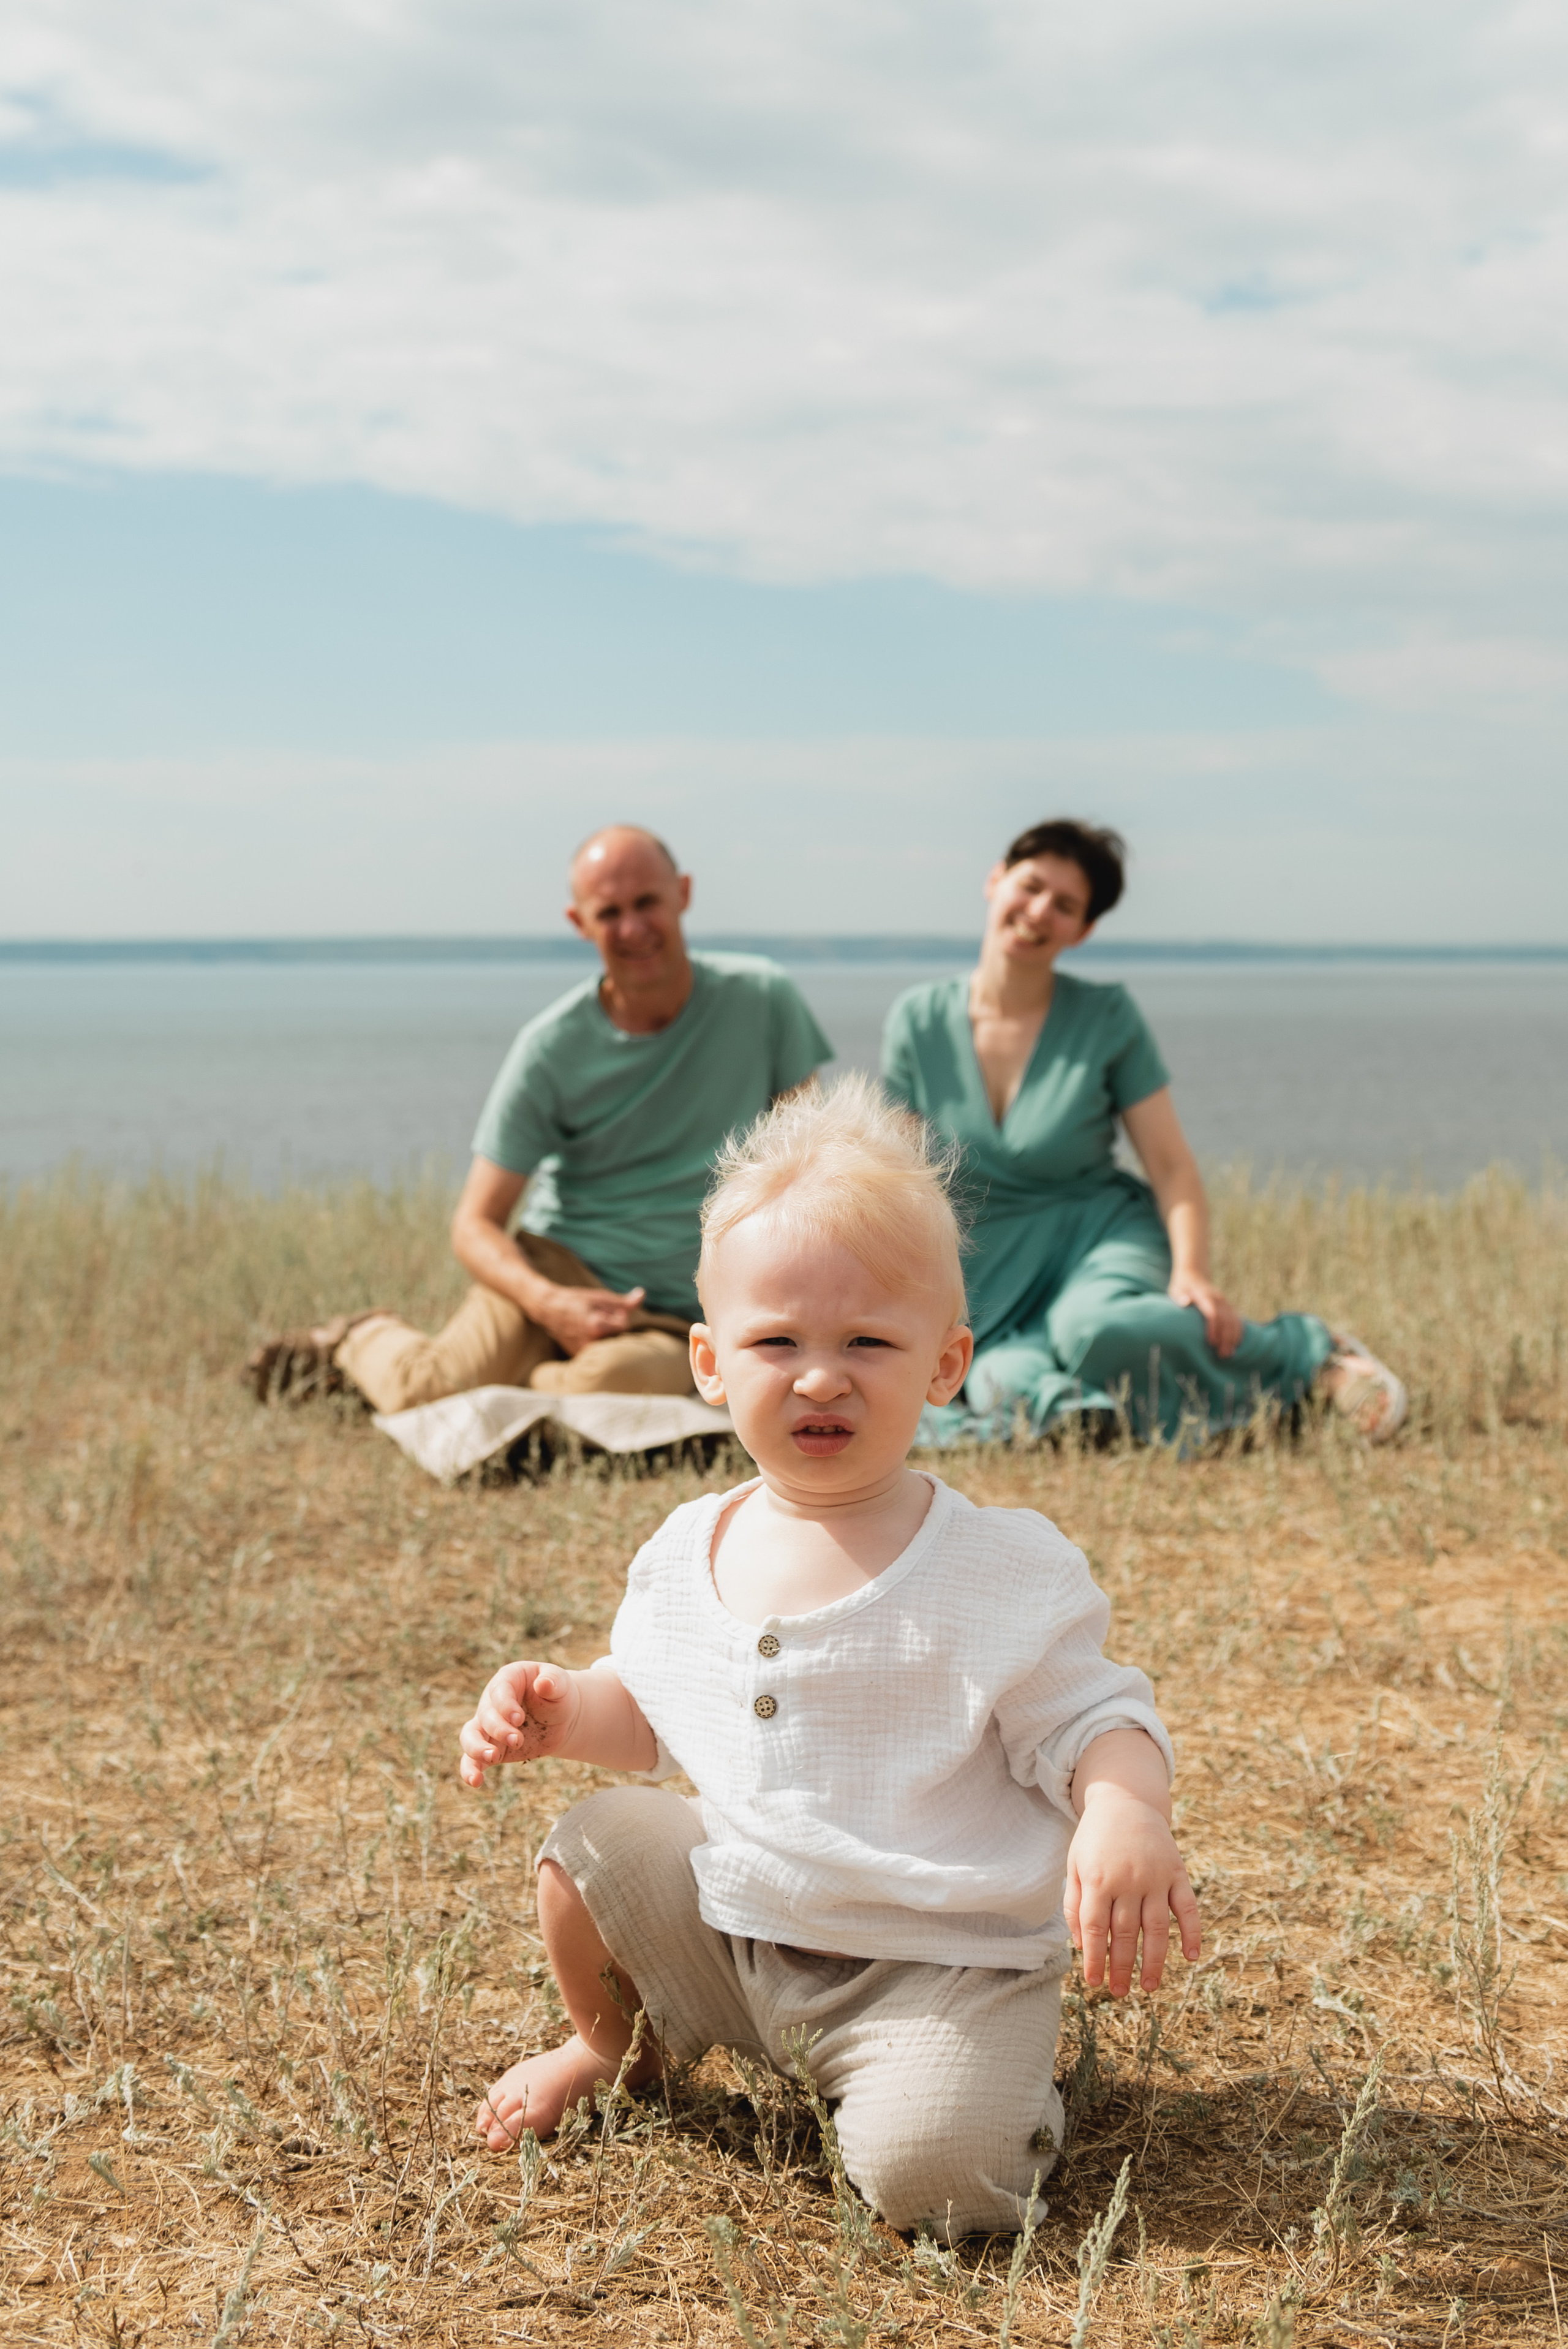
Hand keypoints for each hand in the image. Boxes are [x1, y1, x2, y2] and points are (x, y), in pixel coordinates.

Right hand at [458, 1662, 581, 1786]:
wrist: (561, 1717)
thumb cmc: (558, 1694)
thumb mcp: (560, 1684)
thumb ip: (553, 1681)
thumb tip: (544, 1683)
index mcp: (507, 1680)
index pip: (499, 1691)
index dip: (505, 1706)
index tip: (519, 1719)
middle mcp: (492, 1702)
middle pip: (485, 1715)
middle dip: (499, 1729)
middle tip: (518, 1740)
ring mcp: (488, 1726)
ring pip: (469, 1737)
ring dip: (476, 1749)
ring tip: (492, 1758)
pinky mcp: (492, 1748)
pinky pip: (473, 1759)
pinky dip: (471, 1770)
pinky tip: (475, 1781)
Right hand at [535, 1281, 647, 1356]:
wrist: (549, 1309)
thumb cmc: (577, 1300)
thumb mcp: (601, 1297)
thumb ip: (624, 1302)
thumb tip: (642, 1294)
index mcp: (596, 1327)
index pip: (623, 1325)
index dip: (617, 1316)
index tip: (603, 1312)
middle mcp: (590, 1343)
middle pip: (618, 1338)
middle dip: (613, 1329)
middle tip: (596, 1320)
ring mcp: (583, 1353)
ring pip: (609, 1346)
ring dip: (606, 1338)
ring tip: (590, 1327)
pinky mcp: (579, 1358)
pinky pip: (599, 1353)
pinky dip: (598, 1345)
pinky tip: (587, 1336)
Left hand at [1065, 1789, 1200, 1995]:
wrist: (1126, 1800)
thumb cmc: (1095, 1839)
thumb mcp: (1075, 1865)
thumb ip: (1074, 1904)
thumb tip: (1081, 1944)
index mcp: (1098, 1878)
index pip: (1095, 1928)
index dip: (1094, 1958)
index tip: (1094, 1982)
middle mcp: (1128, 1879)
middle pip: (1125, 1933)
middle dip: (1121, 1966)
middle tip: (1119, 1992)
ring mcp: (1156, 1877)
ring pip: (1157, 1927)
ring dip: (1154, 1961)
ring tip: (1149, 1987)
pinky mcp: (1177, 1872)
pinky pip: (1188, 1907)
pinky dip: (1192, 1932)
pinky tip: (1191, 1957)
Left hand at [1167, 1270, 1242, 1358]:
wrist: (1194, 1274)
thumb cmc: (1182, 1286)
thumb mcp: (1176, 1289)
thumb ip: (1180, 1296)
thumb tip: (1185, 1302)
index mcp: (1204, 1295)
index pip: (1213, 1313)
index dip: (1214, 1328)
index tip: (1211, 1343)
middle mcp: (1218, 1299)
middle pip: (1226, 1320)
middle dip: (1225, 1338)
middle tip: (1221, 1355)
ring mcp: (1225, 1303)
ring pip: (1234, 1321)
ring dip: (1233, 1338)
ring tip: (1228, 1354)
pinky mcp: (1229, 1307)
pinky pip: (1238, 1320)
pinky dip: (1238, 1333)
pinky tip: (1236, 1345)